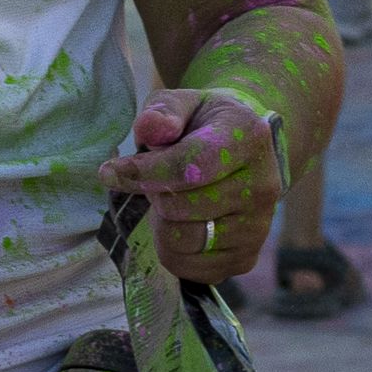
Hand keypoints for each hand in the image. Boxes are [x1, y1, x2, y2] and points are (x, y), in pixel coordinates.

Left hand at [99, 87, 284, 282]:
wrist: (244, 152)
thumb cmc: (202, 124)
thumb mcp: (182, 103)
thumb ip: (162, 110)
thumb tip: (149, 128)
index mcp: (248, 138)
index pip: (190, 166)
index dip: (144, 172)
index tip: (108, 172)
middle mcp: (263, 186)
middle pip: (180, 208)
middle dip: (153, 193)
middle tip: (156, 179)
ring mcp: (258, 227)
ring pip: (183, 241)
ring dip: (161, 222)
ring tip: (171, 199)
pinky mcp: (246, 258)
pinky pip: (191, 268)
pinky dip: (171, 249)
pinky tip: (180, 223)